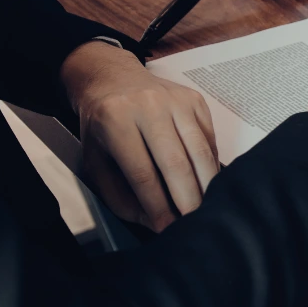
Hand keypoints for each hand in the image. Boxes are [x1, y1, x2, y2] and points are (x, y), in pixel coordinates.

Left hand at [61, 42, 218, 231]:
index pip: (142, 172)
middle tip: (194, 222)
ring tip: (207, 207)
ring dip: (206, 185)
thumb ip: (119, 195)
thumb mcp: (95, 160)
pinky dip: (211, 164)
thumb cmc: (103, 125)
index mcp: (115, 120)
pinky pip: (209, 139)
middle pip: (176, 162)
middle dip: (187, 199)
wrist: (113, 78)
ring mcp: (176, 101)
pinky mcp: (195, 100)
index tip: (167, 228)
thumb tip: (154, 221)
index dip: (157, 205)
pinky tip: (208, 182)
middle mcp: (148, 106)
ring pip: (200, 150)